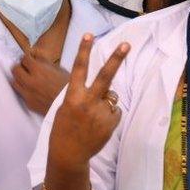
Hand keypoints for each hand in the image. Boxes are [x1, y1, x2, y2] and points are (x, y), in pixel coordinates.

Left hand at [11, 52, 70, 114]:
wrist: (73, 107)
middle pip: (15, 69)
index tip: (29, 59)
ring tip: (27, 79)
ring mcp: (28, 93)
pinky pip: (21, 94)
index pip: (24, 58)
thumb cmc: (69, 87)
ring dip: (19, 78)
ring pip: (14, 82)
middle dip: (20, 67)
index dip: (27, 58)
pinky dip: (24, 90)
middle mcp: (30, 81)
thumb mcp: (59, 69)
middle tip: (25, 68)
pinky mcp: (29, 104)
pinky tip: (32, 90)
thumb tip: (33, 51)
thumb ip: (43, 59)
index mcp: (38, 70)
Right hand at [48, 34, 128, 163]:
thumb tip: (104, 88)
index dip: (83, 51)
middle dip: (116, 59)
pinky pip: (114, 112)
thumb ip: (81, 95)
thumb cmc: (63, 128)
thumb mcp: (65, 107)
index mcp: (72, 97)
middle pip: (105, 76)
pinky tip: (98, 125)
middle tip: (126, 44)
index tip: (88, 35)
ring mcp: (101, 113)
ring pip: (110, 97)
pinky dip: (108, 116)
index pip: (78, 69)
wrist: (68, 153)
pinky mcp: (111, 123)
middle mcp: (87, 102)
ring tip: (92, 117)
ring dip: (105, 102)